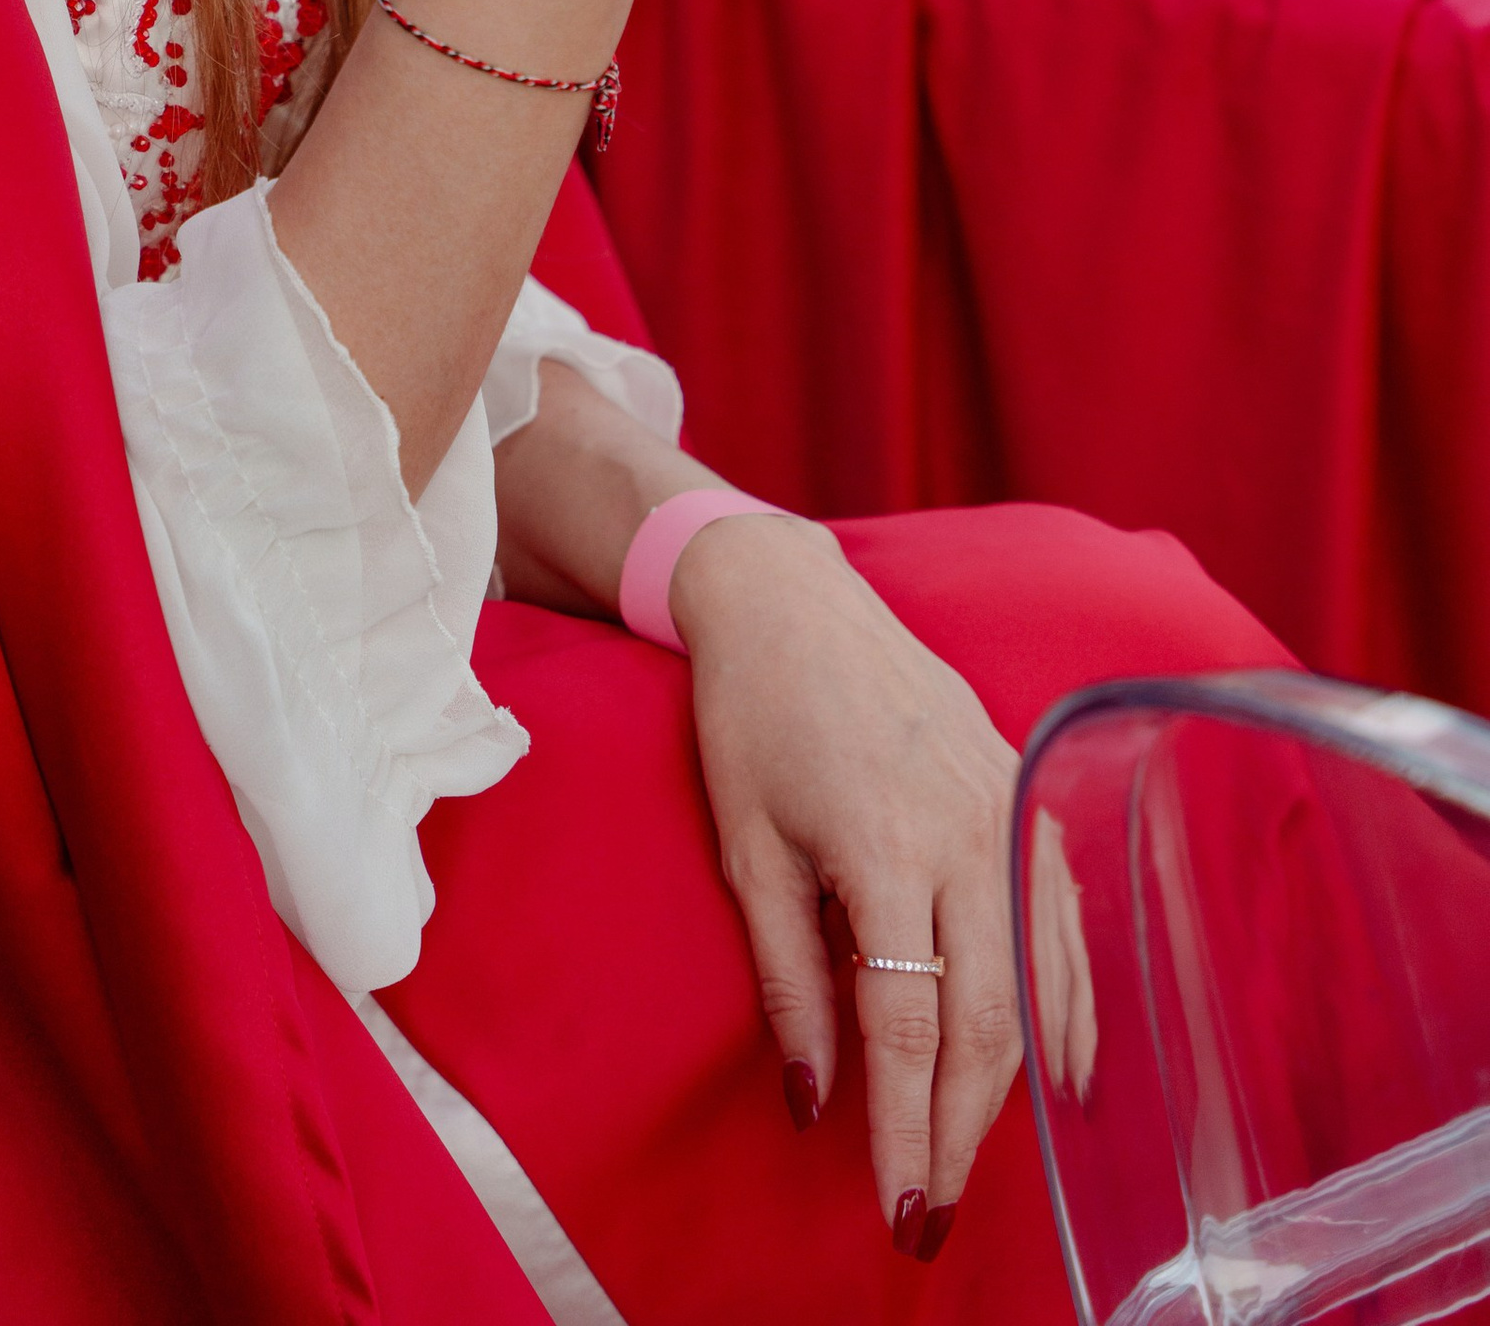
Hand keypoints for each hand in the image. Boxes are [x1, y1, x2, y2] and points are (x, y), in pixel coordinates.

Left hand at [674, 513, 1022, 1249]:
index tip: (897, 1211)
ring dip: (1014, 1086)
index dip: (903, 1129)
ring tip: (977, 1160)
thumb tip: (818, 1104)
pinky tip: (1062, 1072)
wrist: (792, 599)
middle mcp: (964, 828)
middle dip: (960, 1132)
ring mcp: (1008, 807)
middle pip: (985, 1020)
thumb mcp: (745, 846)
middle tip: (934, 1215)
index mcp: (883, 842)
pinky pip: (1063, 924)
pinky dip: (1068, 1007)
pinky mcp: (1027, 792)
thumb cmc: (753, 717)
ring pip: (1036, 982)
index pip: (906, 1026)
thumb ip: (786, 977)